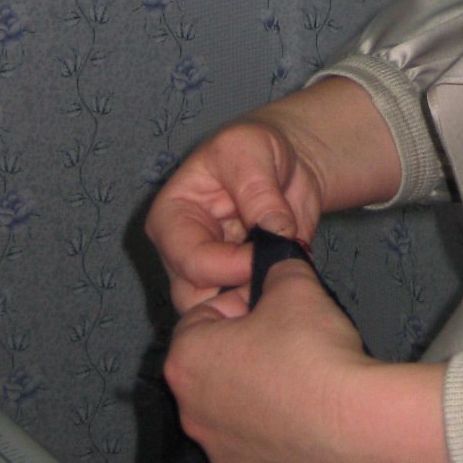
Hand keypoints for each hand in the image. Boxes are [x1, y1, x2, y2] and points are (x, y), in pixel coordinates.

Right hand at [146, 78, 401, 314]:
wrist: (286, 163)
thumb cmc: (253, 148)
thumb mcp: (250, 152)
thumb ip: (259, 192)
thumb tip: (276, 235)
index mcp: (171, 218)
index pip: (191, 260)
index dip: (232, 264)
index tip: (270, 251)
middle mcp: (182, 255)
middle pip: (196, 299)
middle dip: (239, 294)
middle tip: (277, 278)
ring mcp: (211, 276)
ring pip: (220, 314)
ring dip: (255, 303)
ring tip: (285, 279)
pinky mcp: (239, 288)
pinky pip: (249, 311)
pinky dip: (271, 303)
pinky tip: (291, 282)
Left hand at [164, 259, 456, 462]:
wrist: (355, 424)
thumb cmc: (312, 351)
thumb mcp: (294, 284)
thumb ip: (274, 267)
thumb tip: (274, 266)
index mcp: (187, 360)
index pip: (203, 316)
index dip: (240, 305)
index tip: (273, 309)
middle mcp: (191, 412)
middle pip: (215, 366)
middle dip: (247, 350)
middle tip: (291, 341)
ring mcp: (218, 454)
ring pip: (233, 410)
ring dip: (259, 393)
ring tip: (303, 381)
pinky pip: (255, 447)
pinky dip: (274, 433)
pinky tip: (307, 419)